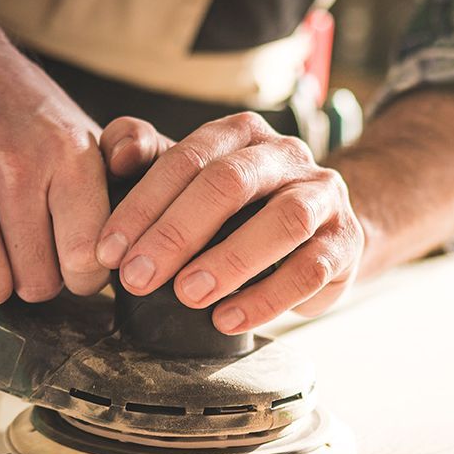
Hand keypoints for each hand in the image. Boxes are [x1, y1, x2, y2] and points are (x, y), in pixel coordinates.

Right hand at [0, 29, 110, 305]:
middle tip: (30, 256)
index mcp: (71, 156)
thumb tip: (140, 240)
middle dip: (36, 282)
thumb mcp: (85, 134)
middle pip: (37, 283)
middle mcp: (18, 169)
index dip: (84, 279)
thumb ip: (119, 183)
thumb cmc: (25, 111)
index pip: (88, 259)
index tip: (74, 268)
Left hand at [94, 112, 363, 333]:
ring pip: (284, 221)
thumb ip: (143, 153)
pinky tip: (228, 320)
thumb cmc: (235, 207)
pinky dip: (267, 298)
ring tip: (187, 296)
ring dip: (230, 261)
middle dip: (178, 232)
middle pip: (232, 182)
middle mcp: (285, 155)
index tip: (109, 251)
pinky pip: (311, 269)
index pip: (187, 158)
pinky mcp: (344, 241)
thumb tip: (117, 154)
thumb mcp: (187, 177)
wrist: (317, 229)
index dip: (143, 205)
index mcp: (240, 133)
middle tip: (138, 277)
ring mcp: (322, 196)